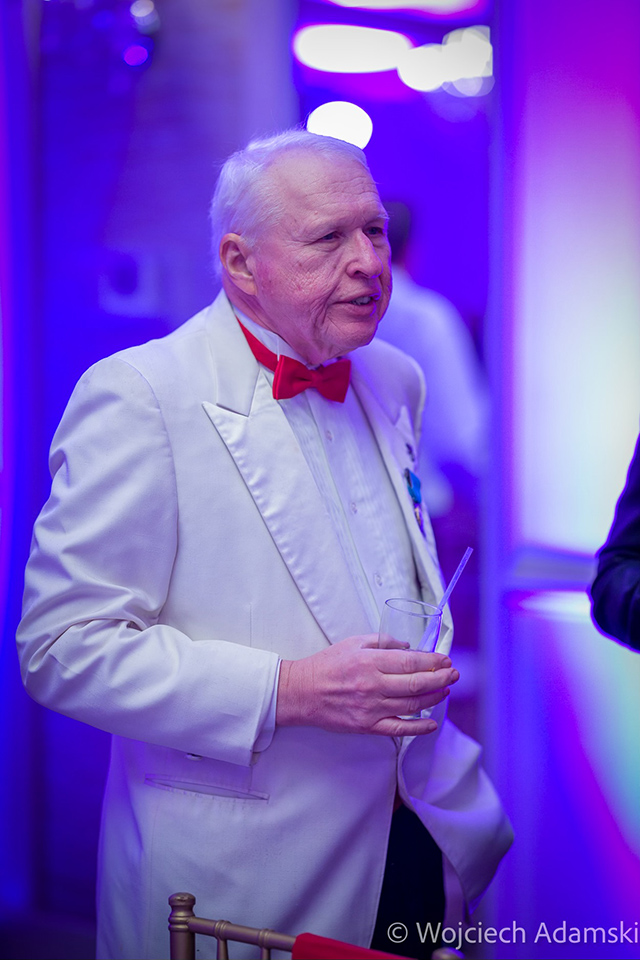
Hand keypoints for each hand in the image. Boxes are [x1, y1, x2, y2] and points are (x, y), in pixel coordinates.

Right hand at [276, 634, 458, 736]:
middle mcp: (373, 685)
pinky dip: (419, 727)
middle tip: (454, 674)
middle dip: (440, 678)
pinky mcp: (367, 726)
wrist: (302, 692)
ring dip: (434, 698)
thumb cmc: (326, 666)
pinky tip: (432, 723)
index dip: (433, 661)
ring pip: (412, 705)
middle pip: (417, 683)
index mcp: (370, 662)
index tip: (445, 660)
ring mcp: (371, 708)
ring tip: (445, 690)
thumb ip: (382, 642)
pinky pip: (399, 729)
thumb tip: (408, 647)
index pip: (411, 662)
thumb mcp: (353, 643)